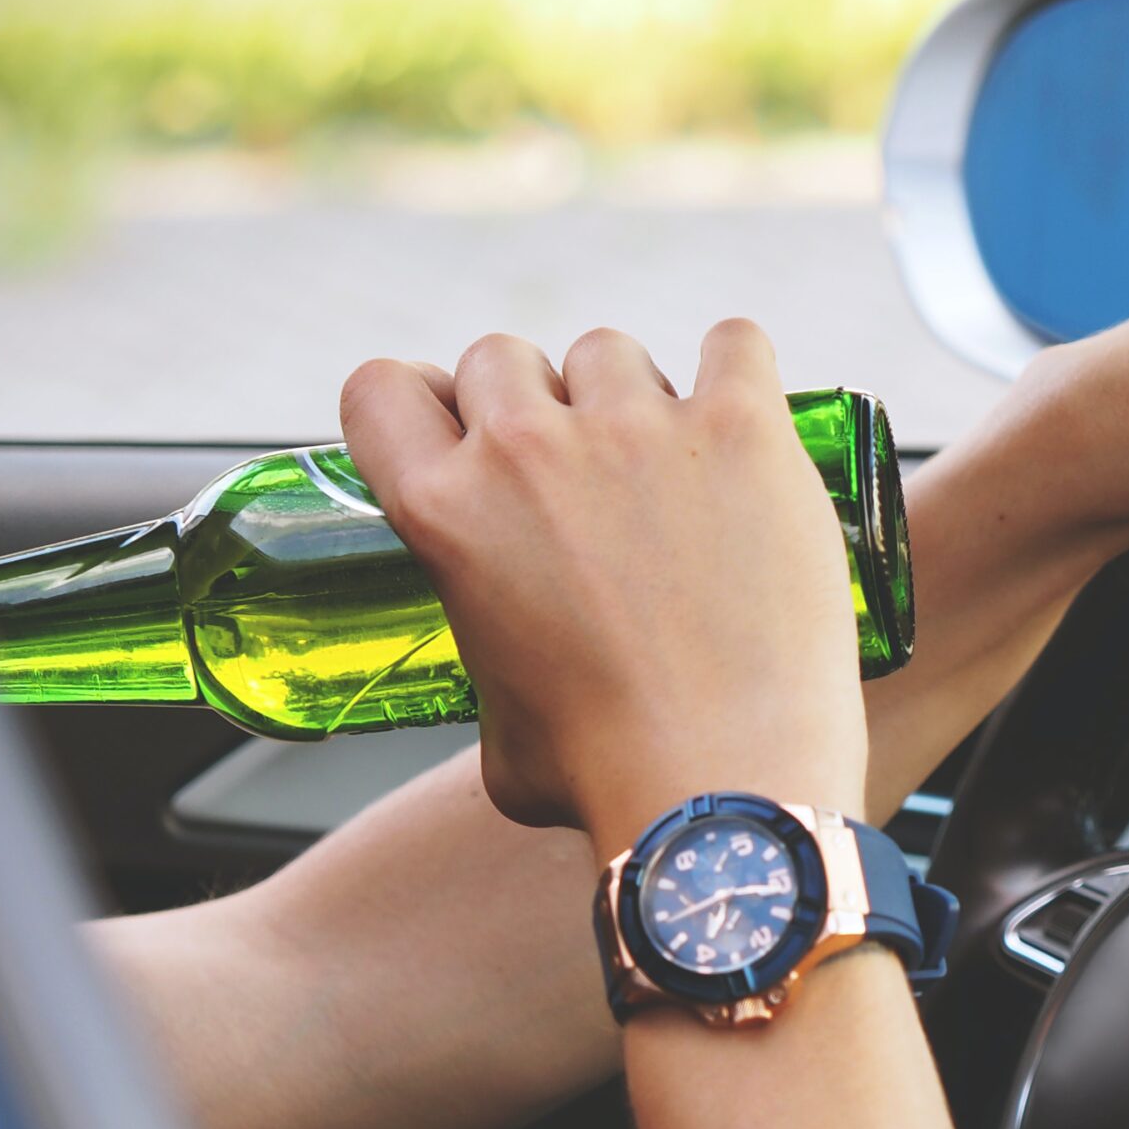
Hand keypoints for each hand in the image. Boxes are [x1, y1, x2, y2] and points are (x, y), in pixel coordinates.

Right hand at [338, 322, 868, 856]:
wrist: (725, 785)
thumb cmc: (607, 777)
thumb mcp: (494, 725)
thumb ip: (492, 654)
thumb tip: (519, 667)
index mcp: (445, 513)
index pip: (382, 389)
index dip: (424, 404)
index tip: (463, 433)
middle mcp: (527, 450)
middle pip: (502, 357)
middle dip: (536, 407)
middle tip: (585, 480)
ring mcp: (637, 428)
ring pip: (610, 352)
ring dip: (633, 398)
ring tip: (676, 478)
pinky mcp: (742, 429)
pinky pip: (734, 343)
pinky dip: (737, 374)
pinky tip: (746, 428)